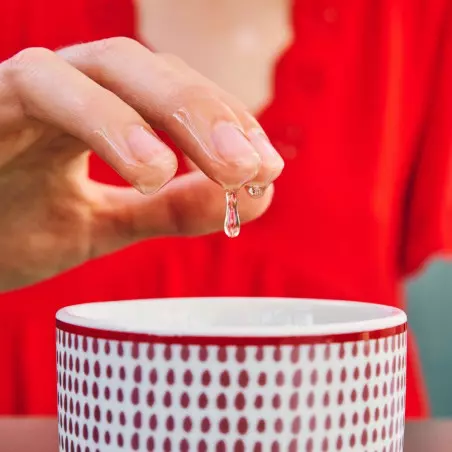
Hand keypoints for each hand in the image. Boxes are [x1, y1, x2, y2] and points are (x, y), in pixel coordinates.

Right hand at [0, 38, 283, 291]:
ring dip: (169, 115)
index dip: (228, 127)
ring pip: (109, 69)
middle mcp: (70, 88)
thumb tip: (250, 197)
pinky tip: (149, 168)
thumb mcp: (103, 225)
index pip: (178, 101)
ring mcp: (26, 86)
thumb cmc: (5, 227)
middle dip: (211, 116)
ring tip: (220, 168)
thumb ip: (169, 211)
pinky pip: (46, 87)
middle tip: (256, 166)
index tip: (267, 167)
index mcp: (100, 113)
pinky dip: (105, 120)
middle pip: (155, 75)